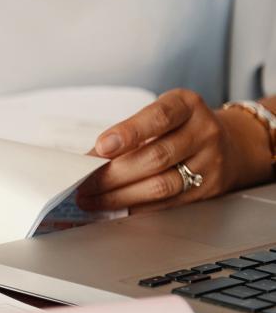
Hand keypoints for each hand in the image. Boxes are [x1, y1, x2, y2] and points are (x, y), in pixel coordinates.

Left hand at [77, 89, 270, 213]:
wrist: (229, 144)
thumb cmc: (180, 127)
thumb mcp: (158, 116)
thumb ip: (126, 133)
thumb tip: (88, 161)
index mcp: (187, 105)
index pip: (159, 117)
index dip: (129, 132)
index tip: (102, 146)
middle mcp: (203, 132)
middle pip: (156, 157)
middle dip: (113, 174)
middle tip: (84, 184)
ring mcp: (209, 163)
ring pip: (161, 185)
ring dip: (120, 196)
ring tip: (92, 199)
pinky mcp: (208, 190)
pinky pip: (167, 203)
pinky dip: (136, 207)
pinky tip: (114, 207)